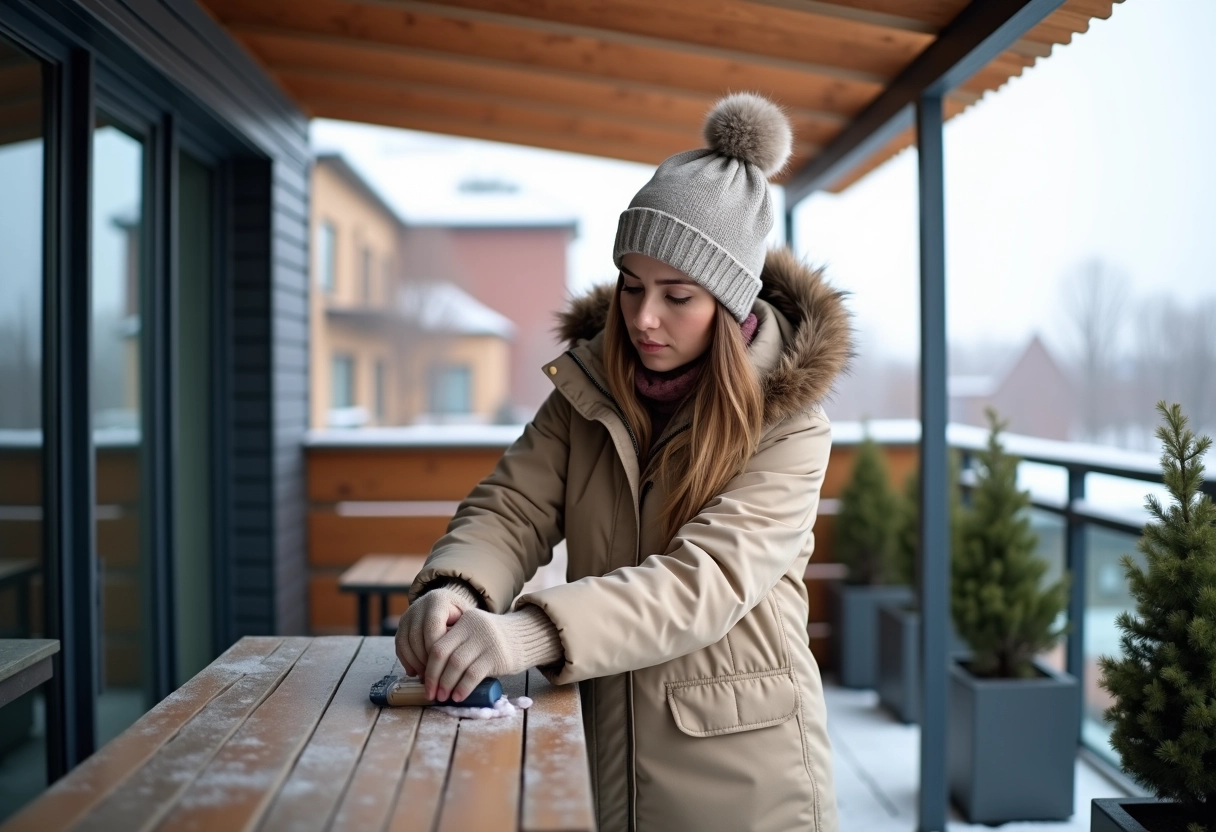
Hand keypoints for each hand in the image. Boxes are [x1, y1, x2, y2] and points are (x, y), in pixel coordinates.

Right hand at [394, 583, 479, 678]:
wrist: (446, 603)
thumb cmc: (460, 615)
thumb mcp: (465, 619)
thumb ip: (460, 634)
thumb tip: (452, 660)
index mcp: (438, 601)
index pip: (432, 628)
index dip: (435, 649)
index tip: (443, 666)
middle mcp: (419, 606)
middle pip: (416, 636)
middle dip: (424, 659)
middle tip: (434, 676)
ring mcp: (407, 615)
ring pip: (405, 642)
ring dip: (414, 662)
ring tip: (425, 676)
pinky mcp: (401, 625)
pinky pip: (399, 645)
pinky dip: (406, 660)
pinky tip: (415, 672)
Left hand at [424, 606, 561, 702]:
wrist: (527, 637)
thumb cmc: (495, 641)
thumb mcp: (475, 634)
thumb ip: (458, 644)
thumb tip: (432, 674)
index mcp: (464, 620)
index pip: (438, 643)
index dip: (428, 665)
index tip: (425, 681)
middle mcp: (473, 627)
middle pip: (442, 653)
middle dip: (433, 676)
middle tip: (431, 693)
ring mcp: (485, 641)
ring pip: (456, 665)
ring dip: (446, 684)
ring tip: (443, 697)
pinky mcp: (496, 656)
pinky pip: (473, 674)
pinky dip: (463, 688)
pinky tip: (459, 697)